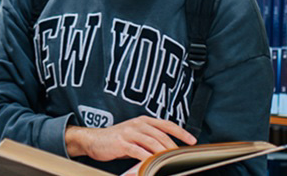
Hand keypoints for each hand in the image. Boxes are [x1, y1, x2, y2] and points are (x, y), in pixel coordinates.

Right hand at [65, 116, 196, 161]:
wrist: (94, 140)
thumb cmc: (116, 140)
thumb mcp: (135, 136)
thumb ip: (150, 140)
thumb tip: (166, 151)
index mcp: (144, 121)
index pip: (167, 124)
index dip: (181, 132)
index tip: (192, 140)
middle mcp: (138, 124)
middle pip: (162, 135)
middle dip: (173, 147)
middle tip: (180, 157)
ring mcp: (130, 132)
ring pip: (152, 142)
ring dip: (162, 154)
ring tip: (169, 162)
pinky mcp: (122, 143)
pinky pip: (138, 151)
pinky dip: (147, 159)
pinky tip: (152, 165)